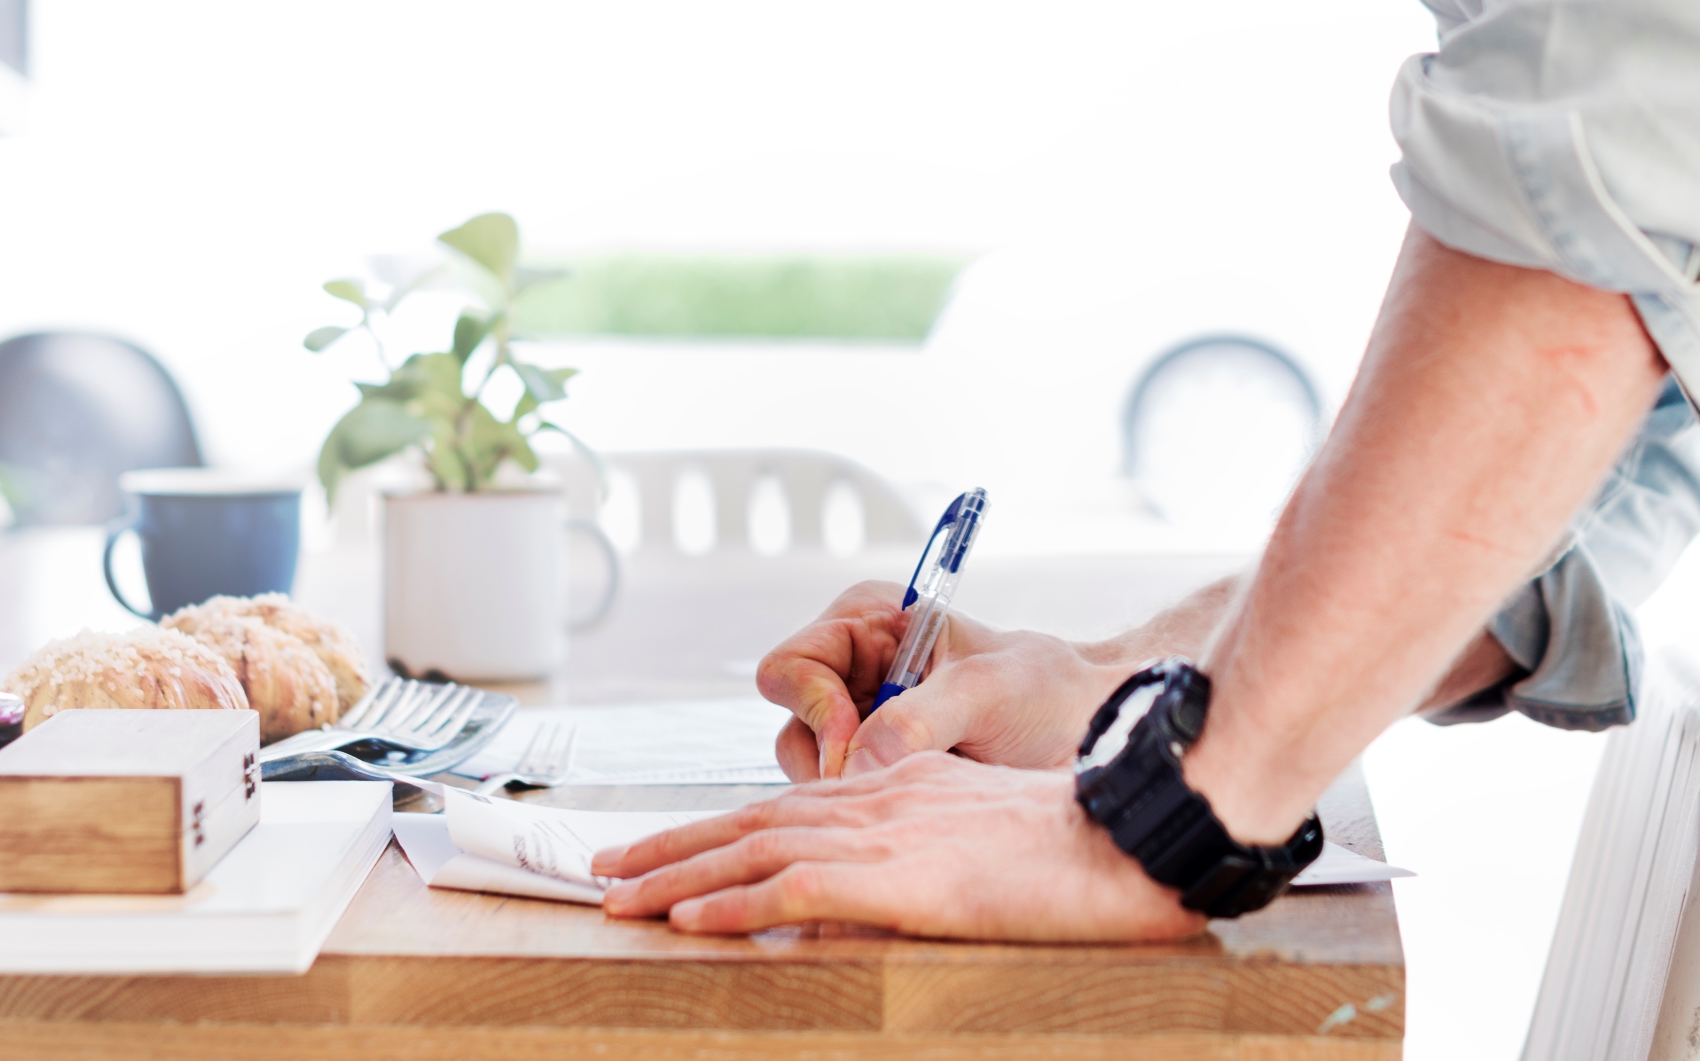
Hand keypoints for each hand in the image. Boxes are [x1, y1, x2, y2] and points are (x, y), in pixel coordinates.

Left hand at [592, 752, 1203, 941]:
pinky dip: (731, 903)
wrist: (1129, 836)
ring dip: (675, 876)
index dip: (713, 827)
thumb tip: (876, 881)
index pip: (781, 806)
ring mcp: (881, 836)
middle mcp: (873, 799)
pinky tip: (687, 920)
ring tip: (616, 898)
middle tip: (604, 869)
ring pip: (751, 851)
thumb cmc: (1076, 840)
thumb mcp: (983, 830)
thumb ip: (923, 844)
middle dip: (669, 846)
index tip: (661, 848)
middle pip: (747, 821)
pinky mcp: (896, 876)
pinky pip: (791, 888)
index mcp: (894, 786)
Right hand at [758, 581, 1131, 779]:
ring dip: (853, 790)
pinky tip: (916, 809)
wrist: (1092, 734)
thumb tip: (856, 762)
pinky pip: (842, 799)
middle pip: (793, 724)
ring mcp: (860, 725)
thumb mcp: (987, 691)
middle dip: (832, 761)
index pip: (791, 666)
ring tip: (920, 791)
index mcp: (867, 623)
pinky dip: (868, 810)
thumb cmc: (1048, 692)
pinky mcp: (876, 771)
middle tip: (888, 784)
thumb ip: (918, 719)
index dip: (816, 709)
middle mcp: (851, 672)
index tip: (858, 746)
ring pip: (810, 770)